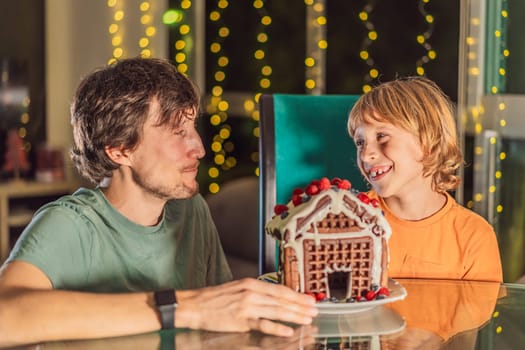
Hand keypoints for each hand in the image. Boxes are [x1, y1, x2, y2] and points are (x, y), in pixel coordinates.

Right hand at [175, 278, 317, 336]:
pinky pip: (263, 324)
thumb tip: (273, 298)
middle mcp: (251, 293)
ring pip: (277, 311)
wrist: (195, 305)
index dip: (296, 295)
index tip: (309, 299)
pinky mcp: (241, 321)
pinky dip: (277, 327)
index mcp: (251, 284)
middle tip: (314, 309)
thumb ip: (255, 292)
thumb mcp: (237, 289)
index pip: (280, 289)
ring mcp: (247, 307)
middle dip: (300, 305)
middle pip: (282, 300)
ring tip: (307, 319)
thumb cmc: (215, 298)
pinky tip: (288, 330)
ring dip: (294, 316)